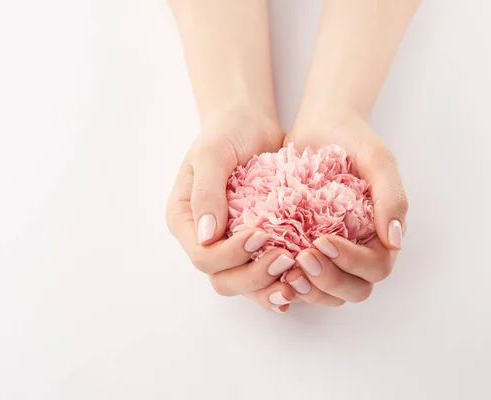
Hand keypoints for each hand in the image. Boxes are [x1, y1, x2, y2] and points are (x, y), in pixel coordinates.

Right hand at [166, 108, 296, 312]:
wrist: (251, 124)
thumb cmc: (227, 132)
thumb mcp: (212, 154)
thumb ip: (206, 192)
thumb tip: (207, 236)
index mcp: (187, 221)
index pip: (203, 257)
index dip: (231, 256)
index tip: (260, 236)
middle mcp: (207, 239)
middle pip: (224, 279)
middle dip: (254, 277)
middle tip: (285, 260)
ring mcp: (233, 245)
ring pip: (246, 285)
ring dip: (270, 287)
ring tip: (298, 278)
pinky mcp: (258, 245)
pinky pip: (267, 274)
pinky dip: (283, 281)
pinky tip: (304, 280)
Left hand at [282, 112, 408, 305]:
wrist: (321, 125)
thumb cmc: (353, 139)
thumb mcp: (378, 160)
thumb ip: (392, 197)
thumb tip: (396, 241)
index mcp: (382, 235)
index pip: (376, 268)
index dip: (351, 263)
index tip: (323, 241)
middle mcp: (360, 250)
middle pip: (354, 290)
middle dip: (328, 281)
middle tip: (301, 260)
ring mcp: (332, 255)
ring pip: (328, 294)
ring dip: (309, 290)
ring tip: (285, 271)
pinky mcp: (306, 250)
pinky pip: (302, 280)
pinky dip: (288, 281)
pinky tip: (271, 267)